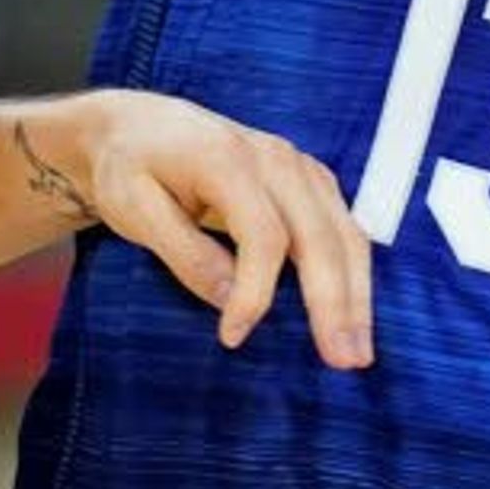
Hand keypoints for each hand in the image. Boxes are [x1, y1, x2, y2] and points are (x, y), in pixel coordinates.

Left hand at [25, 92, 373, 367]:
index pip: (262, 234)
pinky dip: (353, 272)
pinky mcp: (308, 181)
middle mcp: (275, 158)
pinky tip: (355, 314)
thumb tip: (227, 297)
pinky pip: (342, 228)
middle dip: (335, 302)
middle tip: (343, 362)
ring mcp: (298, 166)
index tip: (232, 337)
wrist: (139, 125)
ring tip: (359, 352)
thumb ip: (183, 251)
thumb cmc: (130, 167)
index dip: (255, 292)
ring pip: (343, 233)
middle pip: (319, 235)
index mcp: (227, 159)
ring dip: (357, 294)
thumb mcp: (133, 207)